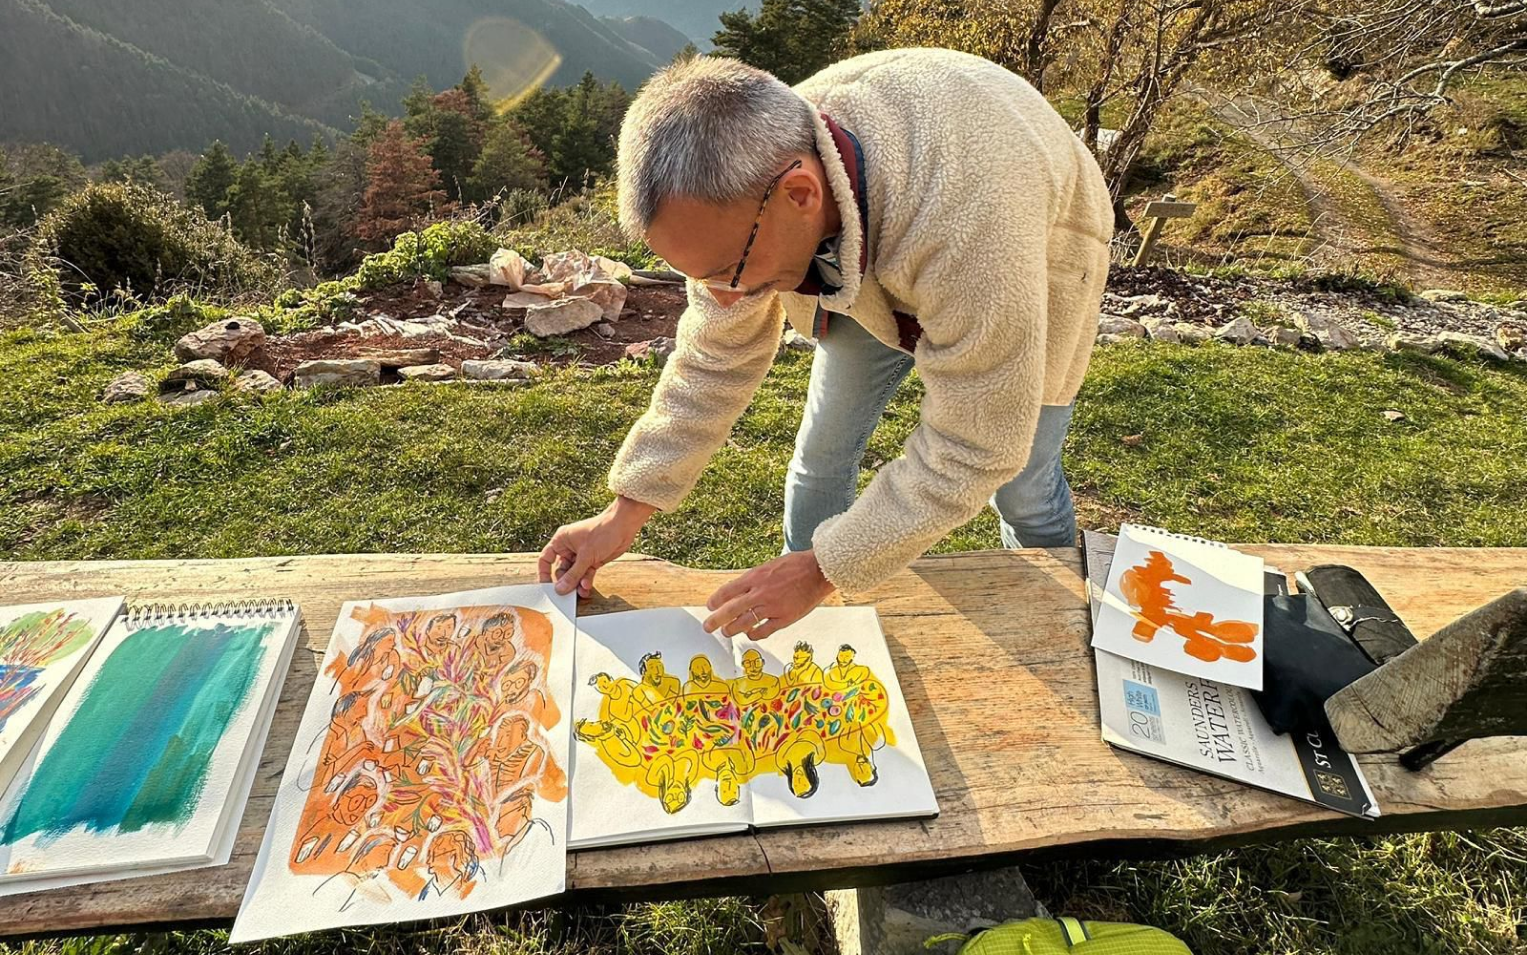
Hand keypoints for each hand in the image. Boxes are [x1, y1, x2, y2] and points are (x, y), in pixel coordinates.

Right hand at [539, 496, 655, 597]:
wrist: (624, 525)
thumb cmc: (603, 531)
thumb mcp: (585, 556)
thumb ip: (573, 574)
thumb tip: (560, 589)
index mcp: (561, 540)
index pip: (546, 559)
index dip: (544, 573)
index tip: (547, 586)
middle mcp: (569, 548)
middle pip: (561, 569)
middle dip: (564, 581)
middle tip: (566, 594)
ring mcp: (581, 555)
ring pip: (574, 574)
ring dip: (576, 584)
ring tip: (580, 592)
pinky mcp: (593, 560)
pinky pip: (585, 574)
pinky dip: (586, 581)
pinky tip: (587, 587)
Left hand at [702, 549, 835, 638]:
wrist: (818, 570)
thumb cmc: (796, 565)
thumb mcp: (769, 566)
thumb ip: (754, 579)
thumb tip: (739, 592)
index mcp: (755, 577)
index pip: (728, 591)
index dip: (716, 600)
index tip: (710, 606)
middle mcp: (761, 593)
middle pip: (731, 610)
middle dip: (716, 620)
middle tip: (708, 627)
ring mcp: (772, 607)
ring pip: (745, 623)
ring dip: (732, 629)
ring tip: (726, 632)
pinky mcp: (784, 618)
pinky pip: (764, 631)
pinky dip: (754, 634)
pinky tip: (750, 634)